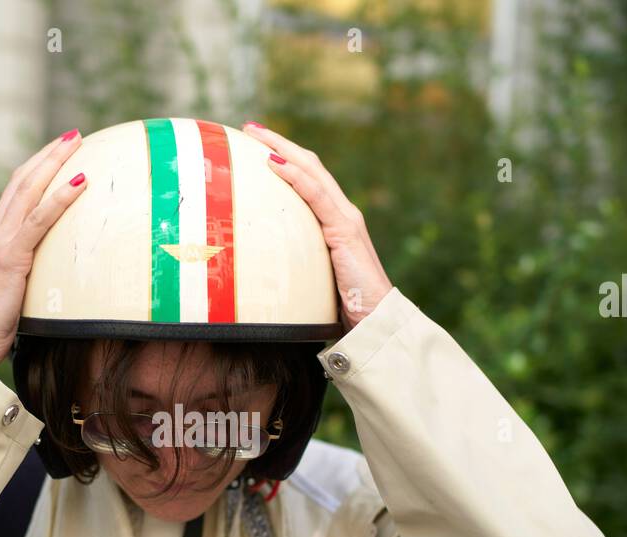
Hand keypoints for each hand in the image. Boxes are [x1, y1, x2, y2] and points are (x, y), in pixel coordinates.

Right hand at [0, 129, 87, 368]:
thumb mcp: (9, 294)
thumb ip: (24, 277)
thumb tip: (52, 277)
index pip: (15, 194)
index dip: (36, 170)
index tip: (57, 154)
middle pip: (22, 181)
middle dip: (48, 155)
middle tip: (73, 135)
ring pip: (29, 191)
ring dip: (55, 163)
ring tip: (78, 143)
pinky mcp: (10, 257)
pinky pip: (38, 221)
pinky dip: (60, 198)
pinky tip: (80, 182)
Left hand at [242, 122, 391, 329]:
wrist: (376, 319)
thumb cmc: (347, 307)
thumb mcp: (316, 278)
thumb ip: (300, 264)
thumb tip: (266, 268)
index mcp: (336, 221)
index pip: (309, 180)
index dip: (285, 158)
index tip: (257, 145)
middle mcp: (343, 213)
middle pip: (309, 166)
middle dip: (279, 143)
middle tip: (250, 127)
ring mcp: (346, 219)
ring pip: (312, 173)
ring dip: (282, 149)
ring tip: (255, 136)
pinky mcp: (345, 231)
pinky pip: (316, 197)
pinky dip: (295, 177)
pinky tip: (274, 163)